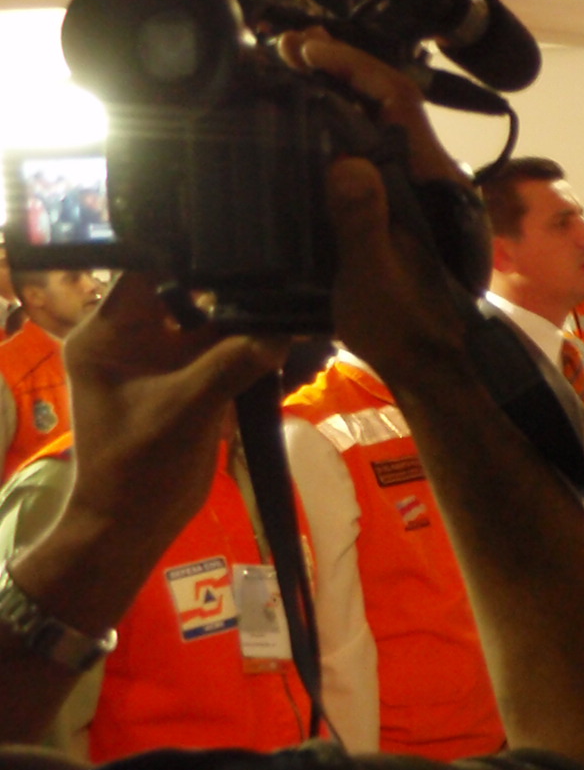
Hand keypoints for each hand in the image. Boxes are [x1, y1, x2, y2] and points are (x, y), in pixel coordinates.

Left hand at [53, 274, 285, 540]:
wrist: (132, 524)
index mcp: (107, 333)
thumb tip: (283, 330)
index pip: (147, 273)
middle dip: (230, 291)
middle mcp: (131, 338)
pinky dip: (251, 351)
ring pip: (210, 328)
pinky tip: (287, 339)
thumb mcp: (185, 410)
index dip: (190, 256)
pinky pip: (223, 356)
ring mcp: (161, 362)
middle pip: (185, 297)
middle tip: (278, 274)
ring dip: (247, 323)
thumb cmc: (138, 465)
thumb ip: (232, 364)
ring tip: (291, 305)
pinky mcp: (187, 385)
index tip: (239, 244)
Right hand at [277, 30, 480, 386]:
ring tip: (287, 72)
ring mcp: (418, 189)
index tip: (306, 50)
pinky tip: (303, 124)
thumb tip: (346, 165)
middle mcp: (430, 176)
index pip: (397, 100)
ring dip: (336, 95)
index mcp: (433, 182)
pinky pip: (372, 151)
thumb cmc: (406, 327)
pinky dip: (338, 128)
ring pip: (378, 123)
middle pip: (386, 101)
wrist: (432, 364)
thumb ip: (362, 222)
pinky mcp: (403, 206)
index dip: (352, 65)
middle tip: (284, 51)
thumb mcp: (374, 278)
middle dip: (338, 70)